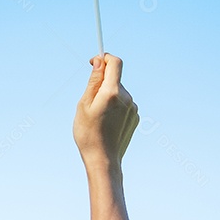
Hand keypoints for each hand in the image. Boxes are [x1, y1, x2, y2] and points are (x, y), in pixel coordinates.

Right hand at [73, 53, 138, 172]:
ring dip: (108, 95)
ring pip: (118, 91)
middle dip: (102, 82)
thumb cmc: (88, 133)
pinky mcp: (135, 118)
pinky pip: (123, 103)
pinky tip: (107, 122)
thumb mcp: (84, 104)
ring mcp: (133, 108)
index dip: (104, 58)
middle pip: (115, 78)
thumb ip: (93, 81)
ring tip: (98, 115)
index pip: (115, 63)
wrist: (104, 161)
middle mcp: (127, 98)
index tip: (93, 62)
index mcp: (113, 92)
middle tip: (89, 100)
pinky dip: (115, 106)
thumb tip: (99, 61)